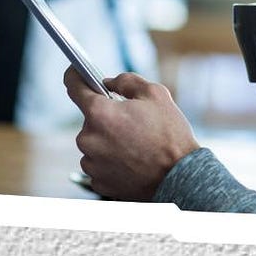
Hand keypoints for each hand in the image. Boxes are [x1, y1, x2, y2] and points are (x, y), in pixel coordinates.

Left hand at [65, 67, 199, 201]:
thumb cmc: (170, 136)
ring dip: (107, 140)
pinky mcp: (98, 182)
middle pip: (89, 119)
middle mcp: (89, 139)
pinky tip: (131, 161)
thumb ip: (126, 81)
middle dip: (106, 116)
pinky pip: (98, 164)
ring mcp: (92, 163)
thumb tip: (108, 82)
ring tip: (134, 145)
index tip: (78, 73)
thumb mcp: (155, 94)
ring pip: (93, 142)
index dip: (75, 75)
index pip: (73, 86)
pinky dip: (110, 160)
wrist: (181, 179)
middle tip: (130, 122)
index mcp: (99, 113)